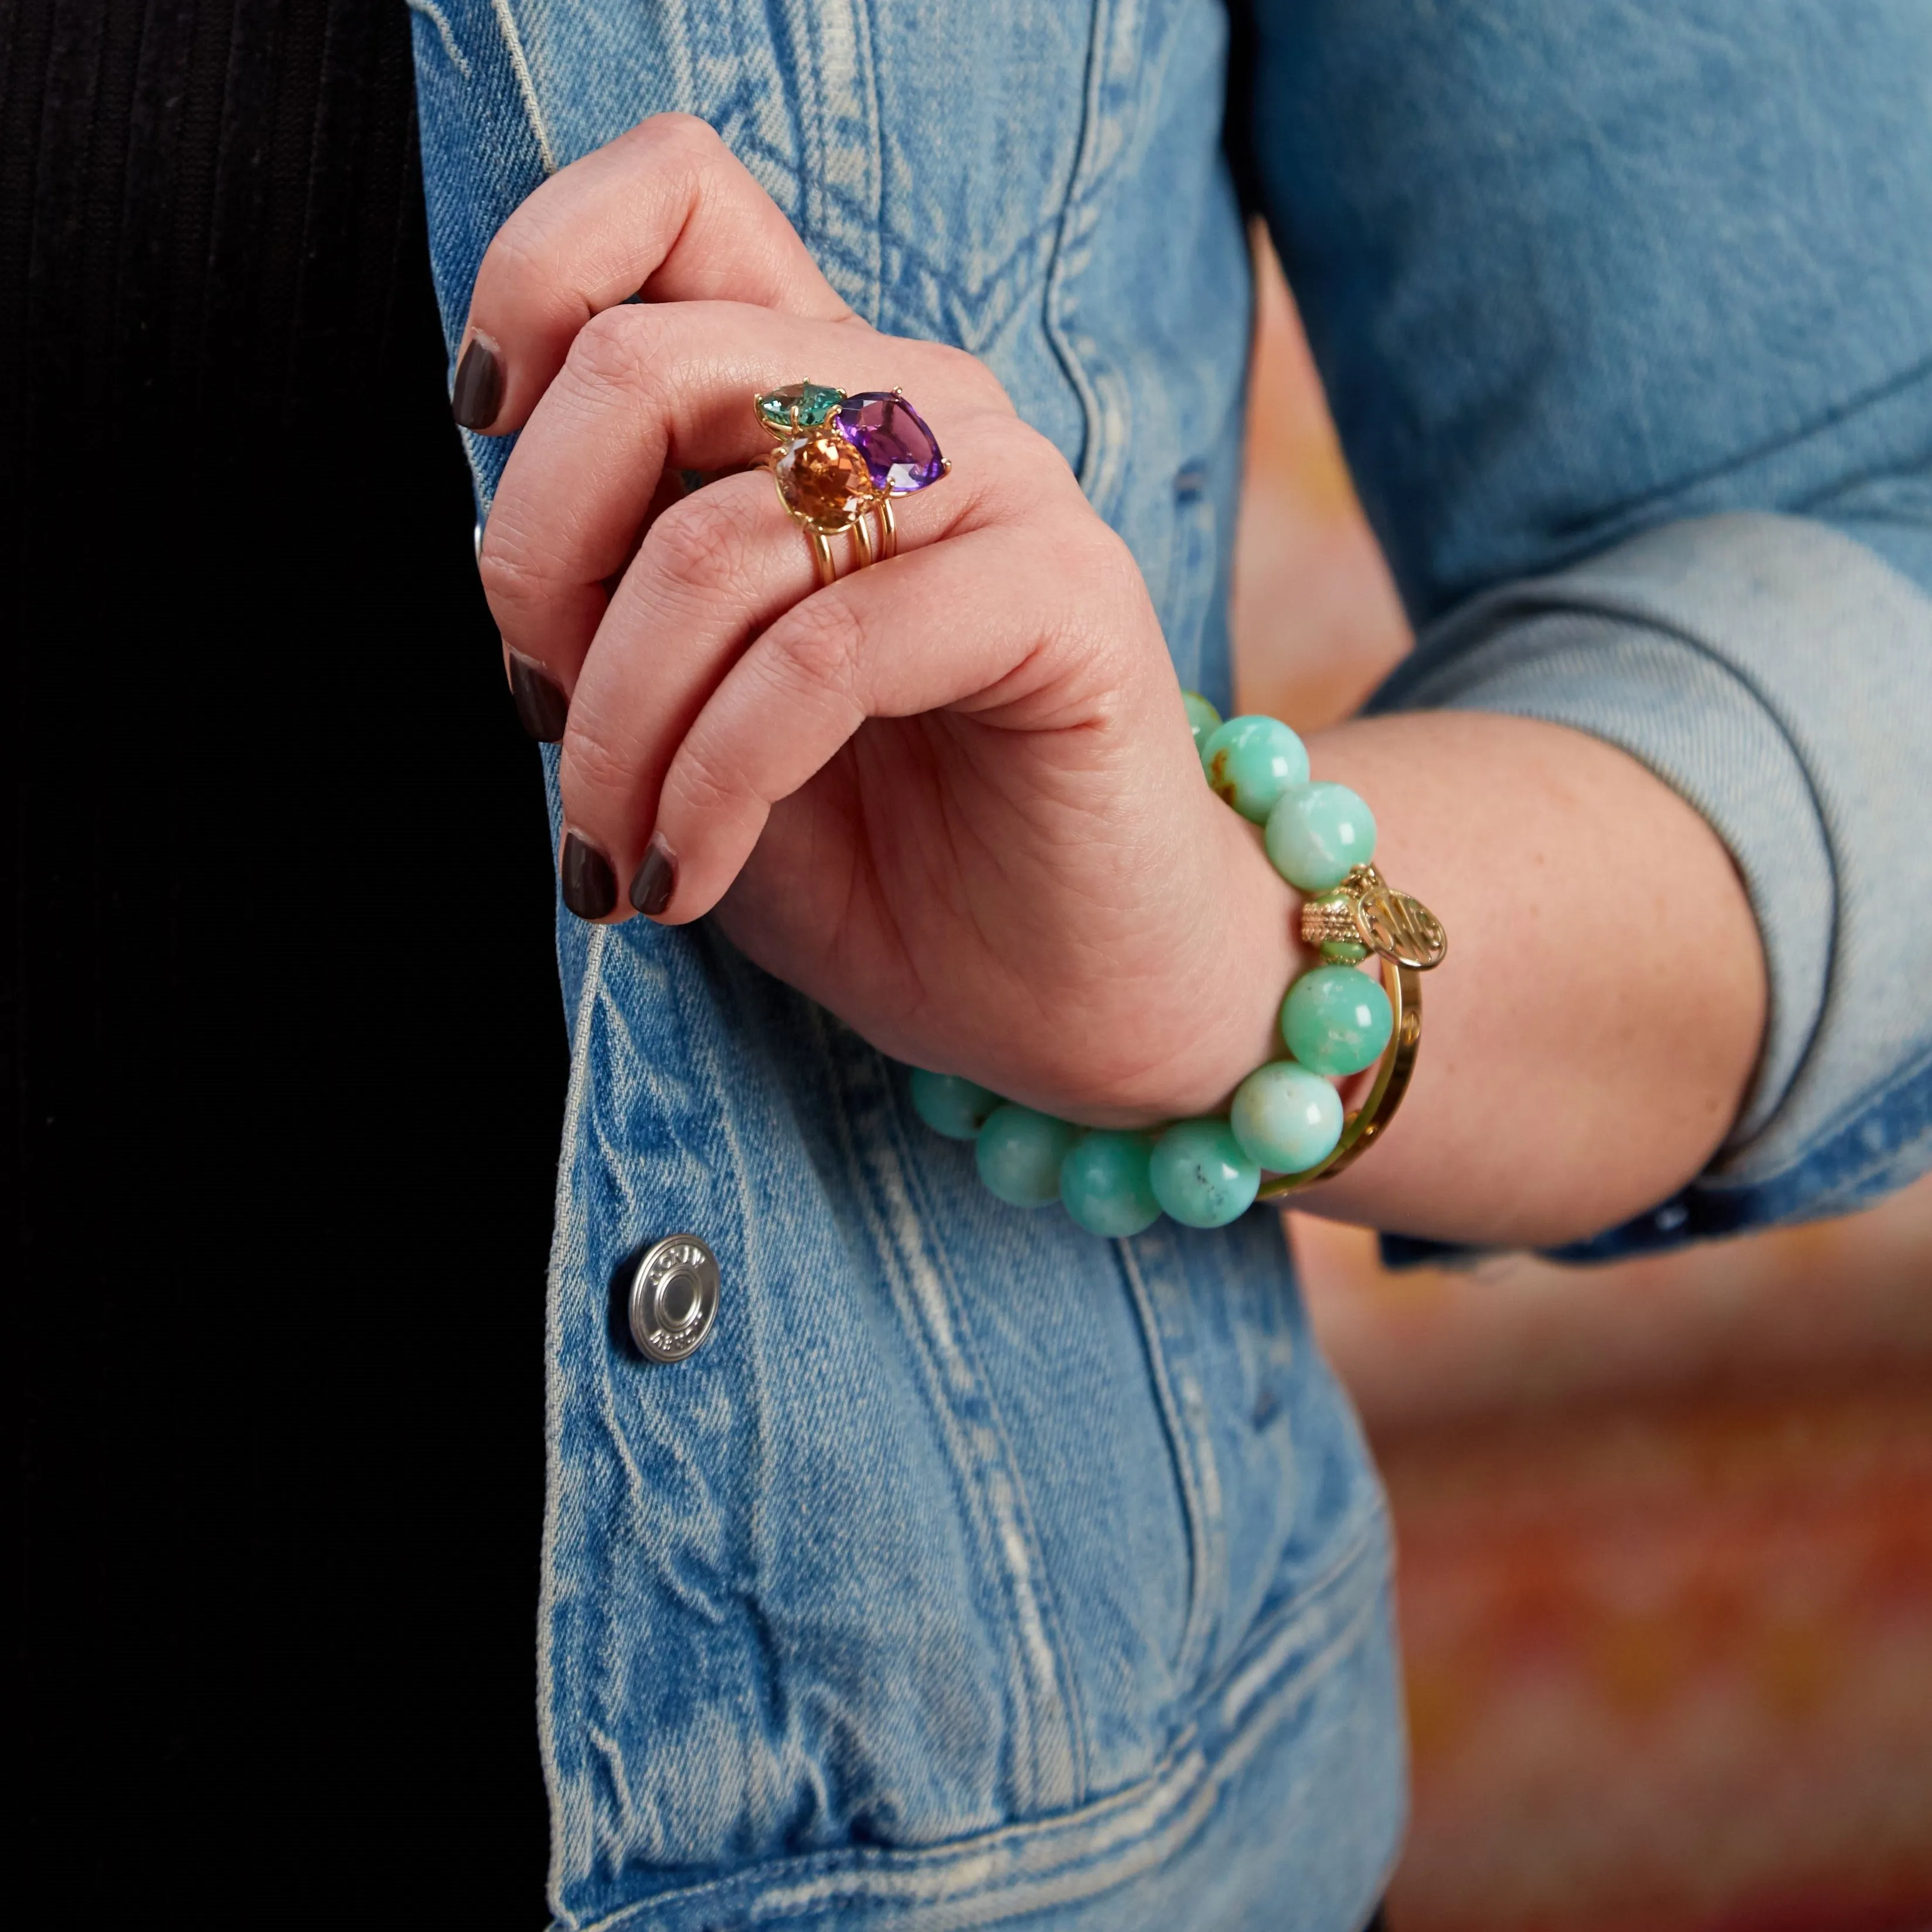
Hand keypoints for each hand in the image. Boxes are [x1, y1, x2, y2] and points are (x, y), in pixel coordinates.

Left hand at [461, 116, 1768, 1243]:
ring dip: (618, 726)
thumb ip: (608, 606)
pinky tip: (686, 874)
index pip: (673, 195)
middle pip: (646, 364)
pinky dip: (715, 783)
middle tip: (539, 715)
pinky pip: (822, 657)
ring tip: (615, 851)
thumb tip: (505, 562)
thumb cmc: (874, 856)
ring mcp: (1004, 490)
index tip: (480, 423)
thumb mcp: (687, 719)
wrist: (1061, 996)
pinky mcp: (1065, 598)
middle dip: (534, 560)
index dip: (535, 275)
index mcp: (823, 393)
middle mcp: (915, 405)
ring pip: (716, 542)